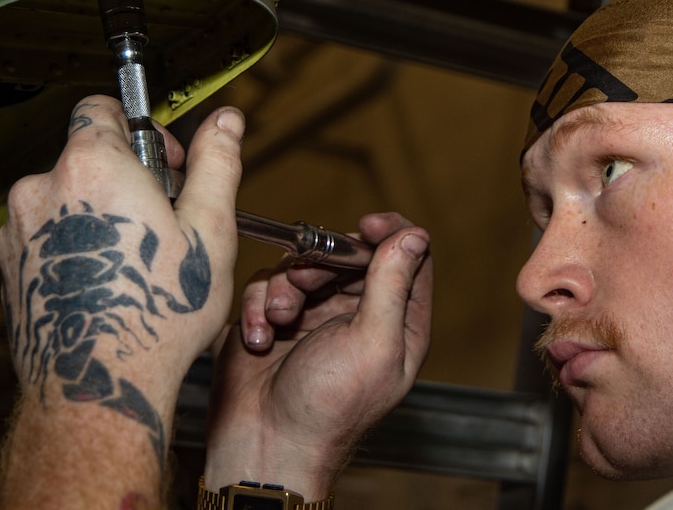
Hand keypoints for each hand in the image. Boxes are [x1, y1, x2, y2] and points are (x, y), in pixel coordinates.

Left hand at [0, 95, 243, 476]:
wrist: (96, 384)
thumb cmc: (155, 314)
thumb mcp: (209, 231)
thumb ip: (217, 164)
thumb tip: (227, 121)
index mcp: (93, 165)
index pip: (103, 106)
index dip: (144, 130)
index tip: (168, 166)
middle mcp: (43, 188)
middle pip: (88, 155)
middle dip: (128, 178)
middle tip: (164, 224)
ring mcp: (19, 228)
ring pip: (68, 198)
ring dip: (101, 214)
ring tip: (136, 262)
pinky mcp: (10, 264)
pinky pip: (48, 234)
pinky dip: (76, 246)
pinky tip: (107, 283)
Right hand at [203, 212, 432, 498]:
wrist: (265, 446)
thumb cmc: (329, 408)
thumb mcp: (374, 341)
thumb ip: (392, 284)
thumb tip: (415, 235)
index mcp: (398, 321)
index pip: (408, 256)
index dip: (389, 233)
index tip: (364, 226)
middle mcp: (359, 313)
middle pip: (348, 253)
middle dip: (322, 262)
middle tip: (306, 280)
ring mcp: (314, 315)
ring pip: (303, 265)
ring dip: (285, 287)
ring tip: (279, 319)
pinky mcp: (273, 320)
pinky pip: (265, 287)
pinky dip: (258, 307)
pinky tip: (258, 338)